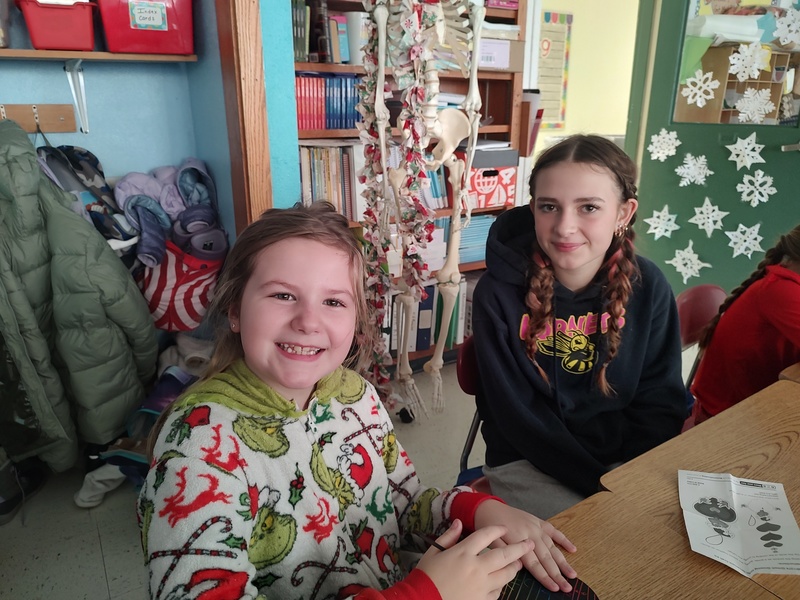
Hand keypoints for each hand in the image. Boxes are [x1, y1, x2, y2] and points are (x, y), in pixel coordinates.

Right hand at [416, 519, 533, 599]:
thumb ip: (448, 536)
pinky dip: (500, 586)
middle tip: (530, 544)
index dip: (497, 530)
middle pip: (504, 555)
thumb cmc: (425, 575)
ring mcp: (481, 586)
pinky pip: (497, 592)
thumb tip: (459, 522)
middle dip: (519, 548)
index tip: (505, 528)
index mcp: (463, 552)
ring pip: (506, 575)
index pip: (485, 535)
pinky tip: (500, 583)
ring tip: (519, 564)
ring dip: (514, 568)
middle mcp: (476, 568)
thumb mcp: (433, 552)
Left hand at [473, 500, 577, 592]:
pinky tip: (573, 549)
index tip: (555, 588)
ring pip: (553, 546)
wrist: (488, 507)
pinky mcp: (538, 520)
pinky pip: (553, 530)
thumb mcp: (491, 541)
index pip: (534, 563)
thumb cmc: (487, 526)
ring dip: (563, 561)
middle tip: (568, 587)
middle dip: (558, 574)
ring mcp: (535, 526)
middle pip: (546, 557)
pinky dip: (563, 539)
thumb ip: (506, 553)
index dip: (545, 577)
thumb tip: (520, 566)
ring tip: (573, 574)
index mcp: (517, 539)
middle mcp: (530, 532)